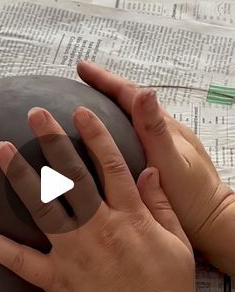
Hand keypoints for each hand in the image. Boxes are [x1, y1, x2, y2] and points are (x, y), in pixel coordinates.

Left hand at [0, 105, 194, 291]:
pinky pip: (19, 260)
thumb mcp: (177, 243)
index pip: (111, 165)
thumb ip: (160, 205)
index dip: (95, 136)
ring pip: (42, 207)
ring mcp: (73, 254)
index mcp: (130, 217)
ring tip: (0, 149)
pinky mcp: (55, 280)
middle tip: (34, 115)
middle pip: (72, 176)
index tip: (80, 112)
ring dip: (20, 175)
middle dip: (52, 141)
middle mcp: (98, 228)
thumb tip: (148, 171)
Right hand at [78, 61, 234, 271]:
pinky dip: (117, 132)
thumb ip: (155, 130)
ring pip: (133, 121)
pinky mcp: (162, 164)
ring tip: (86, 106)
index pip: (130, 95)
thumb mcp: (171, 163)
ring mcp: (165, 148)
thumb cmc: (193, 198)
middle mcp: (165, 133)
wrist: (212, 224)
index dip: (104, 80)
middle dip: (104, 88)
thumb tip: (145, 92)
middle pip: (131, 103)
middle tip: (80, 79)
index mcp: (164, 129)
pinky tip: (106, 143)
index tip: (81, 67)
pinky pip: (134, 139)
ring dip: (110, 109)